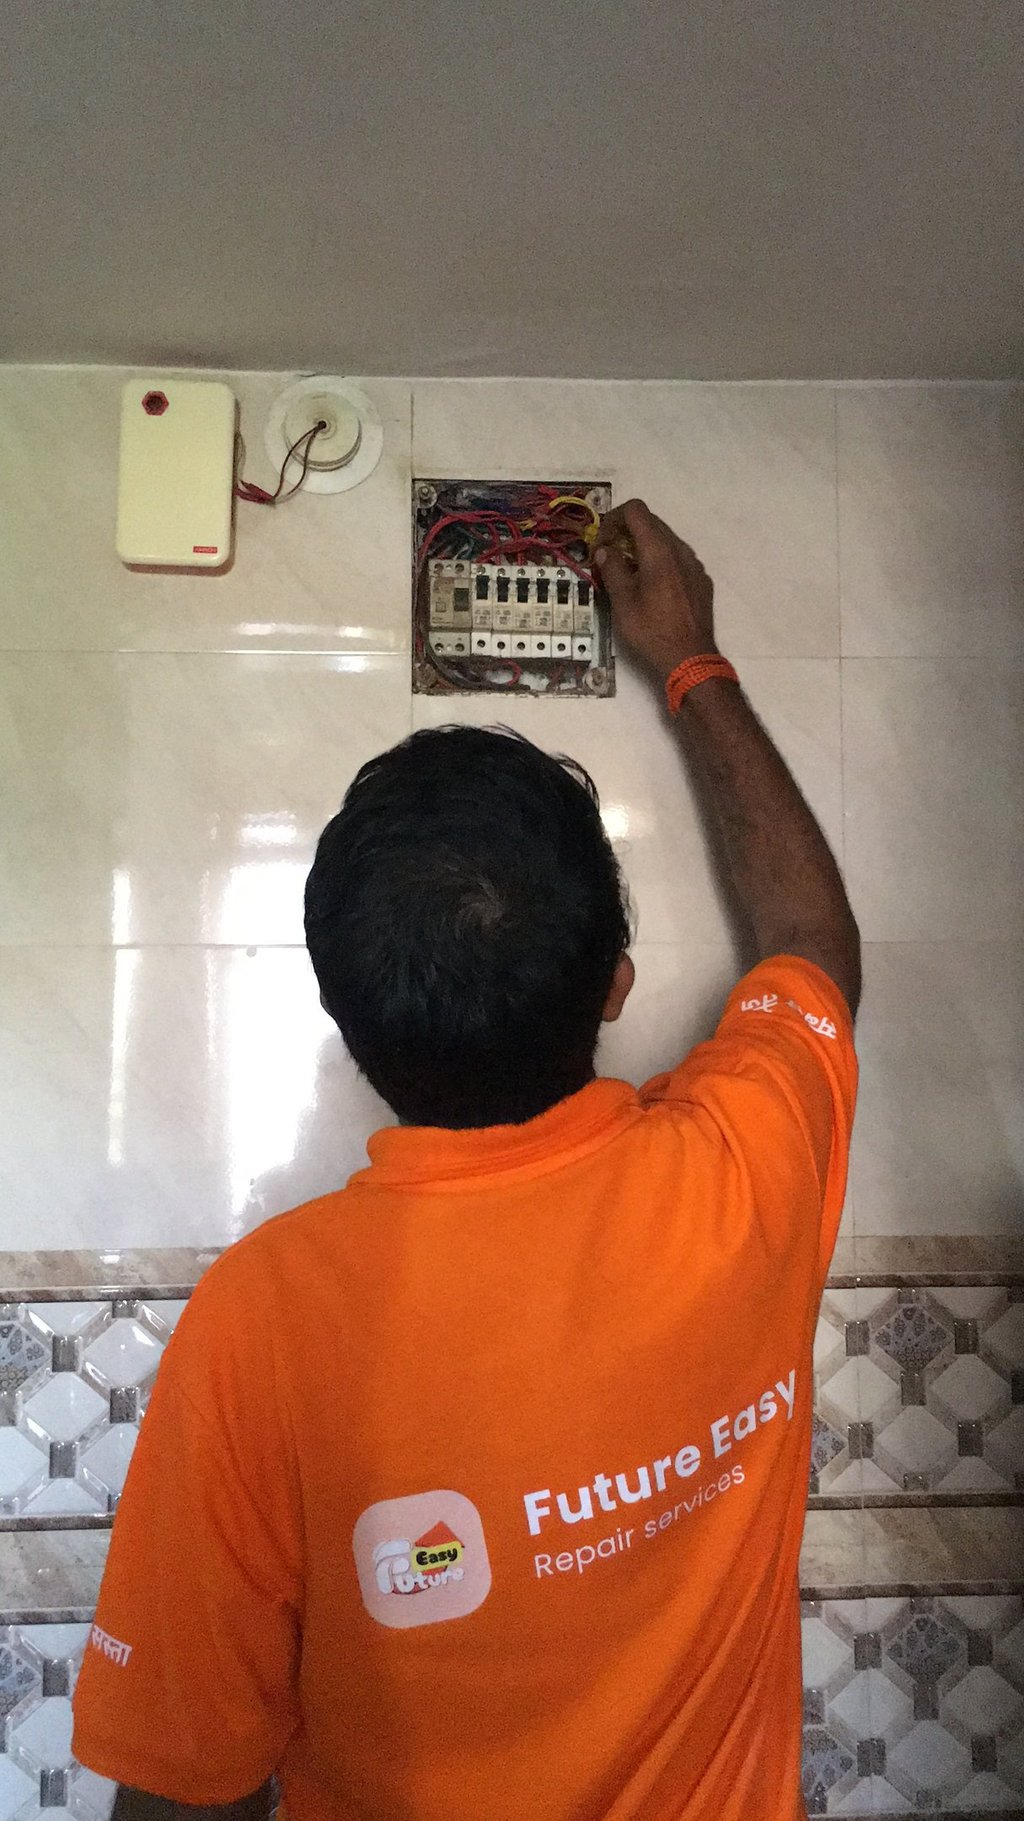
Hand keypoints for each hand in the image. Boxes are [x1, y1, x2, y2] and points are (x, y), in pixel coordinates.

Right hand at [592, 499, 716, 679]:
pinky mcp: (702, 580)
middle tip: (610, 557)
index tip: (602, 542)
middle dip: (627, 533)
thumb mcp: (623, 603)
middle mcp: (681, 550)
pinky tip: (653, 588)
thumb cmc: (652, 631)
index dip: (613, 518)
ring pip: (666, 541)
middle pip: (651, 522)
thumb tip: (605, 550)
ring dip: (644, 548)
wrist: (691, 659)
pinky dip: (661, 562)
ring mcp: (695, 565)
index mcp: (659, 550)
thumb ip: (613, 569)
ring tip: (630, 574)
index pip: (636, 510)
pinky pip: (678, 559)